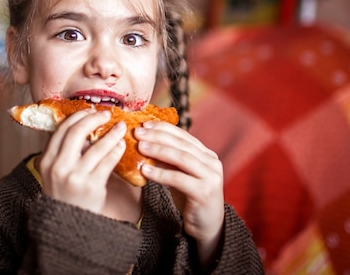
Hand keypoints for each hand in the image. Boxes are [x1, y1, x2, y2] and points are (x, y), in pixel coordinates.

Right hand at [38, 109, 126, 214]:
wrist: (68, 226)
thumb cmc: (65, 195)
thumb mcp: (55, 172)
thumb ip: (64, 152)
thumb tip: (84, 125)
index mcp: (47, 160)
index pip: (61, 129)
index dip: (77, 116)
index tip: (89, 110)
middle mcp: (58, 166)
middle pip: (77, 132)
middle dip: (94, 118)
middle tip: (107, 114)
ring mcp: (75, 176)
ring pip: (96, 146)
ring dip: (112, 133)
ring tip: (121, 127)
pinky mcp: (92, 185)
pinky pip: (108, 161)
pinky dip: (116, 150)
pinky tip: (122, 145)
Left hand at [135, 122, 223, 265]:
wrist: (207, 226)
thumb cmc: (190, 197)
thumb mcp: (180, 174)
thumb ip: (169, 160)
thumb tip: (144, 143)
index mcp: (206, 154)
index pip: (183, 135)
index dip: (163, 128)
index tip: (144, 123)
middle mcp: (212, 162)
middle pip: (181, 144)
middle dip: (158, 136)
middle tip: (138, 132)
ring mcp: (211, 177)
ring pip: (182, 158)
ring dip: (159, 151)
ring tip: (140, 147)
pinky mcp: (205, 192)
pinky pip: (179, 179)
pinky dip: (161, 173)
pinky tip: (145, 170)